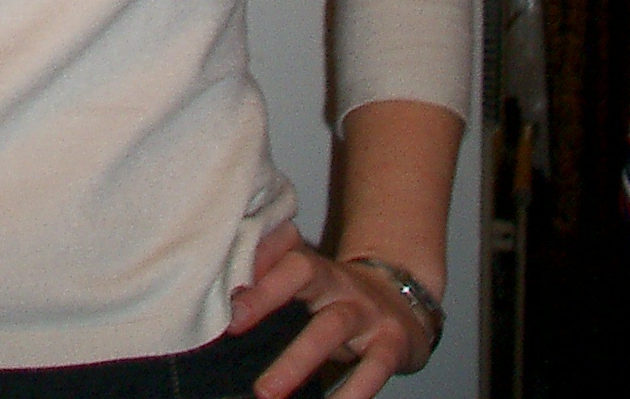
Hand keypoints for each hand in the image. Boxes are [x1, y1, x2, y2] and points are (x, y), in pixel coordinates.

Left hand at [228, 224, 433, 398]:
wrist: (406, 301)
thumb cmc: (340, 297)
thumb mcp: (311, 284)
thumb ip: (273, 282)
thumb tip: (223, 303)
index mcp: (313, 265)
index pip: (282, 246)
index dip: (255, 255)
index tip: (226, 281)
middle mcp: (338, 280)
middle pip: (302, 270)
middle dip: (266, 294)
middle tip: (233, 323)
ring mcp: (367, 310)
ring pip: (331, 326)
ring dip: (297, 360)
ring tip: (266, 392)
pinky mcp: (392, 343)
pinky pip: (373, 367)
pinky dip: (353, 391)